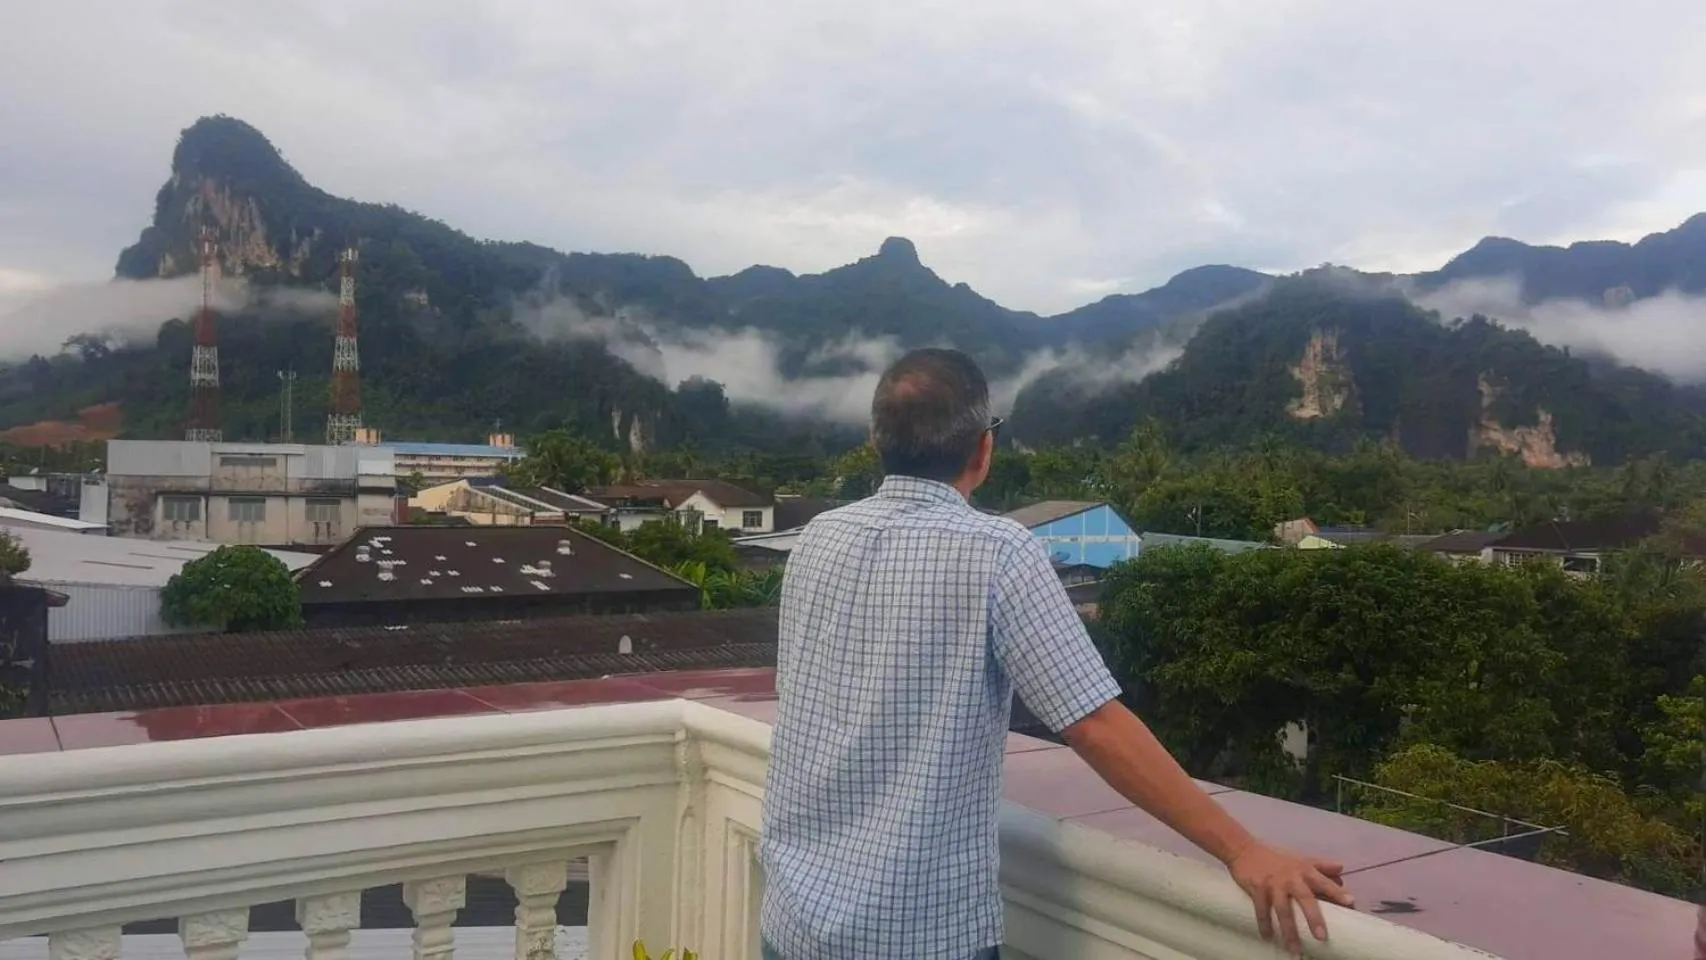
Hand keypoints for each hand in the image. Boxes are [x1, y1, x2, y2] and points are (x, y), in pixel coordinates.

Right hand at [1225, 841, 1353, 955]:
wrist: (1244, 849)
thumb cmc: (1276, 858)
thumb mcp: (1299, 859)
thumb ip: (1320, 865)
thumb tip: (1341, 869)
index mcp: (1304, 870)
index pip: (1324, 881)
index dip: (1337, 891)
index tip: (1351, 903)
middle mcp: (1290, 877)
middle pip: (1305, 898)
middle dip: (1313, 917)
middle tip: (1322, 936)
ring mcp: (1273, 884)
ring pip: (1282, 910)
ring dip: (1288, 931)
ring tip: (1294, 949)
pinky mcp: (1256, 889)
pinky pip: (1261, 910)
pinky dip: (1264, 925)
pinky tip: (1268, 938)